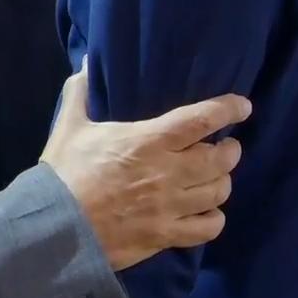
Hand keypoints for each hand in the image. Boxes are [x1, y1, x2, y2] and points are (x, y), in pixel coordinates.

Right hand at [41, 60, 246, 268]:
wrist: (54, 226)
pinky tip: (206, 212)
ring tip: (215, 177)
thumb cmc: (64, 173)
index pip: (201, 119)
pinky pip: (208, 227)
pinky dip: (213, 218)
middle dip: (230, 150)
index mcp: (148, 141)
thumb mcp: (69, 127)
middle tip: (227, 146)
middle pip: (220, 159)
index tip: (242, 106)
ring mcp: (169, 207)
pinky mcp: (166, 235)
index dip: (228, 109)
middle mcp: (167, 173)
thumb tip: (86, 62)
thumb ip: (81, 93)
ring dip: (222, 182)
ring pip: (218, 192)